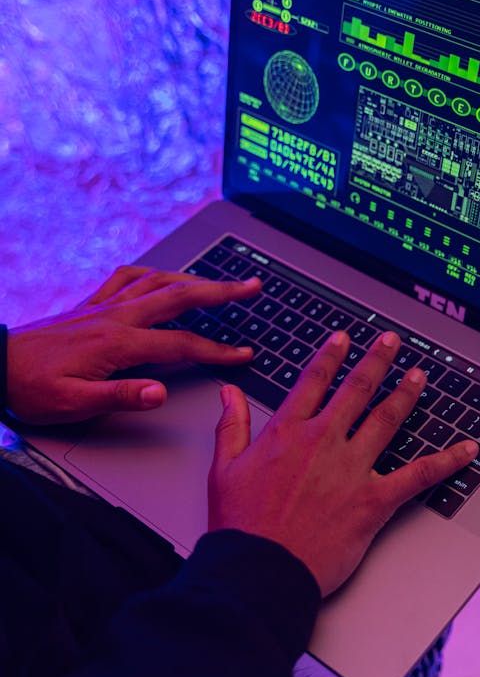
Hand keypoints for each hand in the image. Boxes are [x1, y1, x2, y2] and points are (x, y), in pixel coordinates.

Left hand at [6, 265, 261, 424]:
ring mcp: (102, 306)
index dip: (217, 351)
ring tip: (219, 282)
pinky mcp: (89, 305)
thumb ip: (120, 397)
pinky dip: (151, 272)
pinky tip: (160, 275)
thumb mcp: (73, 404)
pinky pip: (127, 277)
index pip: (181, 345)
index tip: (243, 354)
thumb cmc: (30, 388)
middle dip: (221, 291)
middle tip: (252, 286)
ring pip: (158, 280)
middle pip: (180, 296)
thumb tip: (161, 393)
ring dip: (194, 278)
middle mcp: (114, 316)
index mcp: (117, 343)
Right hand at [208, 330, 477, 596]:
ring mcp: (351, 468)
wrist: (260, 569)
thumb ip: (231, 425)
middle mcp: (323, 441)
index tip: (343, 340)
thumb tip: (229, 393)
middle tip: (391, 342)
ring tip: (420, 376)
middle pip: (356, 389)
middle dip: (377, 361)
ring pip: (387, 419)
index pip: (314, 381)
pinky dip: (446, 461)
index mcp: (287, 432)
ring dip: (406, 393)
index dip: (331, 356)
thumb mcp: (223, 469)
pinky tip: (465, 450)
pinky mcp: (373, 500)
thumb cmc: (241, 525)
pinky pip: (417, 475)